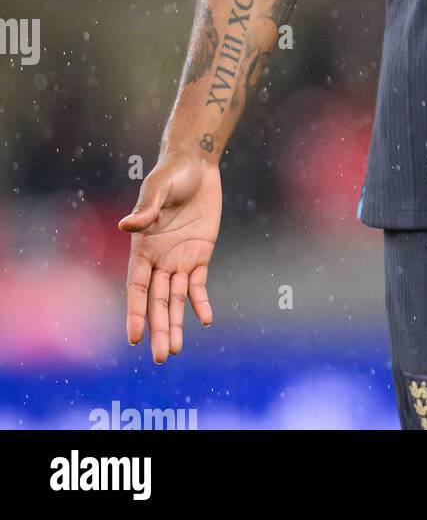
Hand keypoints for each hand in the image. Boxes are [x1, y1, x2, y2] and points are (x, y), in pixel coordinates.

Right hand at [119, 152, 221, 361]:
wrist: (196, 164)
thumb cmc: (171, 173)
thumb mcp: (158, 187)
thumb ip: (146, 208)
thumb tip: (126, 225)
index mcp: (142, 248)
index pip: (137, 288)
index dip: (136, 313)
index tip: (134, 337)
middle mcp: (159, 259)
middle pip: (157, 301)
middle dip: (157, 329)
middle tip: (159, 358)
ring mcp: (180, 259)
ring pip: (176, 299)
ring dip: (175, 324)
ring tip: (172, 351)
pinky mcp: (201, 254)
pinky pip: (199, 284)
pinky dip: (201, 302)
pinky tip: (206, 319)